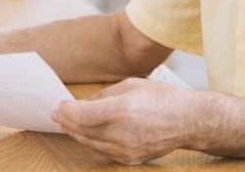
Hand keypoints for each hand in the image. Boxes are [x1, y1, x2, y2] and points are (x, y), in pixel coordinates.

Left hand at [52, 77, 198, 164]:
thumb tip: (81, 104)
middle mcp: (121, 133)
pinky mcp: (130, 158)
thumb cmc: (160, 98)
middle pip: (82, 130)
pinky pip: (102, 151)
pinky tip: (85, 134)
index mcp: (121, 110)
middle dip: (66, 121)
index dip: (66, 111)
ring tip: (66, 123)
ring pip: (90, 143)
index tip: (59, 105)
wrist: (187, 120)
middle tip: (57, 114)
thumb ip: (102, 96)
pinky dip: (91, 142)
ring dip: (75, 133)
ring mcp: (126, 149)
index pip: (81, 115)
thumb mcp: (129, 86)